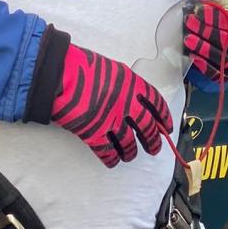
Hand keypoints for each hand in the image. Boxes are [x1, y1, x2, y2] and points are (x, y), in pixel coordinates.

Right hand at [29, 30, 172, 167]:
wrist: (60, 74)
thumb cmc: (81, 65)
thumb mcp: (110, 68)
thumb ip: (123, 83)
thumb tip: (128, 95)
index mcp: (132, 84)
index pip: (156, 104)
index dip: (164, 117)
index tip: (168, 126)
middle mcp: (126, 104)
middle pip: (147, 127)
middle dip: (153, 140)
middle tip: (154, 148)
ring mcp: (111, 120)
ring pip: (129, 143)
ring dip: (131, 152)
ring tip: (131, 156)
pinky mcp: (94, 133)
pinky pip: (107, 152)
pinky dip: (112, 159)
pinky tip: (113, 162)